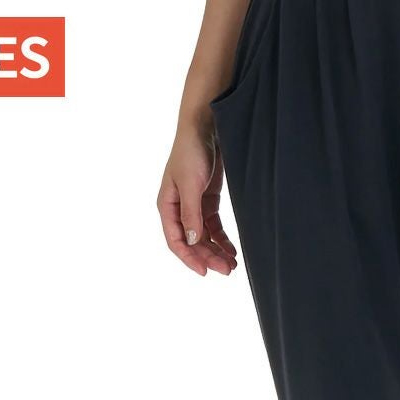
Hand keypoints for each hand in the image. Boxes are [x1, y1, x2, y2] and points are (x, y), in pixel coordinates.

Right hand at [156, 114, 238, 276]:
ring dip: (216, 250)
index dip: (190, 258)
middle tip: (227, 270)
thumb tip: (192, 242)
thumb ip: (191, 214)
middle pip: (192, 241)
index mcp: (167, 206)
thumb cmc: (192, 152)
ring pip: (203, 236)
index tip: (206, 272)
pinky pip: (212, 225)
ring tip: (232, 264)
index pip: (176, 241)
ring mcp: (193, 204)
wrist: (204, 127)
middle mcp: (178, 208)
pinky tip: (232, 249)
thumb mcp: (191, 185)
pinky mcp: (207, 199)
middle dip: (209, 257)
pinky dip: (221, 238)